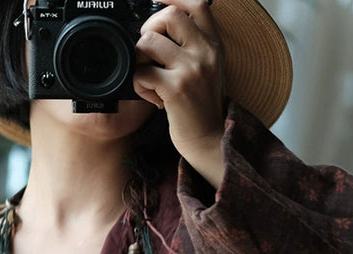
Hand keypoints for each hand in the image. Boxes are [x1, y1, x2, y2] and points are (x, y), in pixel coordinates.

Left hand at [134, 0, 225, 187]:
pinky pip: (142, 72)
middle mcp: (205, 53)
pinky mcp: (175, 89)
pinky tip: (149, 95)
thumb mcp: (210, 69)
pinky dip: (138, 83)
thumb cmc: (203, 108)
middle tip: (148, 49)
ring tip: (147, 75)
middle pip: (170, 15)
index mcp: (214, 45)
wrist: (210, 140)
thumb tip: (165, 28)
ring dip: (139, 57)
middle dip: (149, 27)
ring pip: (149, 41)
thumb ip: (195, 46)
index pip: (198, 4)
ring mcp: (191, 70)